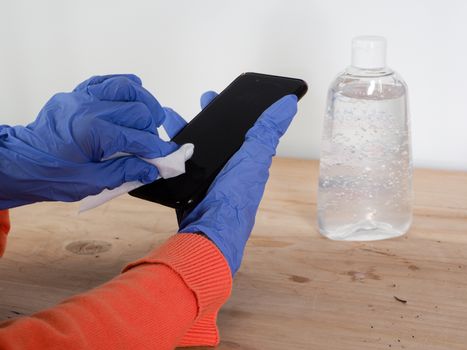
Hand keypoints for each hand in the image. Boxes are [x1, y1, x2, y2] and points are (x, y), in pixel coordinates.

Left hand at [0, 74, 179, 208]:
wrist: (22, 163)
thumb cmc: (50, 174)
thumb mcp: (92, 181)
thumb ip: (126, 171)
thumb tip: (152, 168)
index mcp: (92, 132)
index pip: (138, 137)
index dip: (158, 149)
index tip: (169, 156)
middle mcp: (89, 108)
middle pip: (138, 110)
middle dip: (152, 129)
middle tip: (153, 145)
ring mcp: (82, 97)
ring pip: (126, 87)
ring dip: (144, 102)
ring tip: (150, 118)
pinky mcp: (77, 94)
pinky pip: (106, 81)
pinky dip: (125, 87)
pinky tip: (134, 96)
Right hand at [178, 93, 297, 274]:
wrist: (207, 230)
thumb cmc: (235, 197)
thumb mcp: (254, 158)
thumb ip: (268, 131)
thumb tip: (288, 104)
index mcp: (247, 159)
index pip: (243, 128)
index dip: (236, 110)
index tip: (226, 95)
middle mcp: (228, 168)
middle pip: (217, 135)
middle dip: (208, 115)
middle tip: (201, 100)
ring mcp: (207, 176)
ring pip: (194, 146)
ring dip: (183, 129)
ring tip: (169, 116)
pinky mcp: (188, 185)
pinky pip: (177, 162)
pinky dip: (168, 150)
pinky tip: (160, 142)